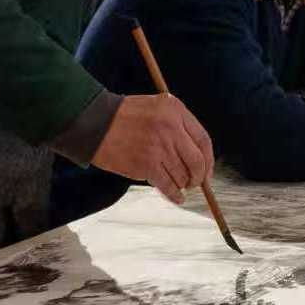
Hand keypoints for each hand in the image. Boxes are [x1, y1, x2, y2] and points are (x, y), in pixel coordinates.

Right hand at [91, 95, 214, 204]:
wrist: (95, 123)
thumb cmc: (125, 116)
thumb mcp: (157, 106)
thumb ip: (178, 124)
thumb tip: (199, 156)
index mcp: (175, 111)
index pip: (203, 140)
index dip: (209, 160)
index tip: (207, 171)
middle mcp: (171, 128)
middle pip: (197, 161)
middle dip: (199, 177)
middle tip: (195, 183)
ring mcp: (159, 148)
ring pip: (182, 176)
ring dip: (183, 185)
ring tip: (179, 186)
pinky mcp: (146, 165)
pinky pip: (168, 186)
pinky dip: (174, 195)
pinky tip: (177, 198)